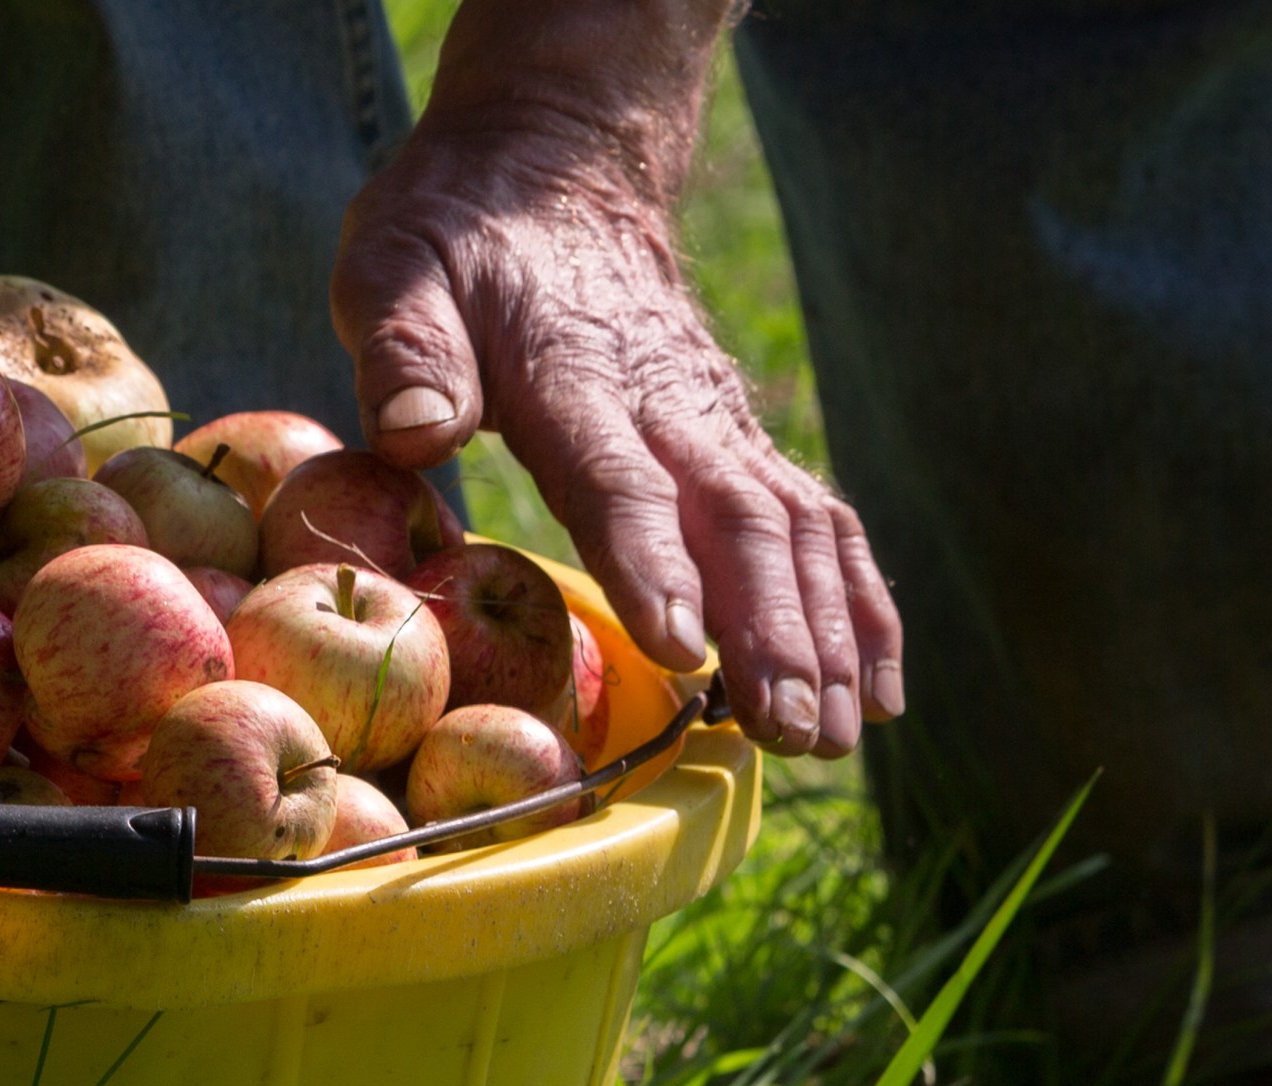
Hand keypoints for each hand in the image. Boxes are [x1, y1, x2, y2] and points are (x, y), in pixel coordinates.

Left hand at [332, 107, 902, 757]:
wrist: (548, 165)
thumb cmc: (452, 235)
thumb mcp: (394, 266)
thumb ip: (405, 349)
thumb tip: (413, 432)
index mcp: (572, 374)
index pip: (622, 479)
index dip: (655, 561)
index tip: (686, 643)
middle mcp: (667, 402)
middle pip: (738, 520)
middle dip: (772, 629)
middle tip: (789, 727)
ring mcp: (717, 421)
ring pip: (796, 530)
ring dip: (826, 633)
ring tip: (837, 735)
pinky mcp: (738, 440)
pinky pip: (820, 523)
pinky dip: (859, 605)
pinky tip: (877, 690)